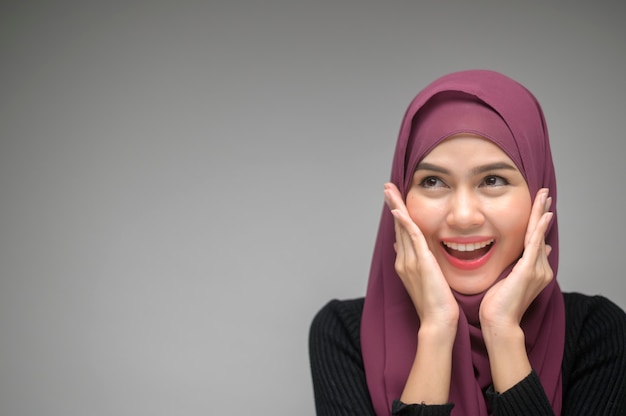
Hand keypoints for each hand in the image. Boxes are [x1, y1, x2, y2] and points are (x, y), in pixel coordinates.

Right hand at [384, 183, 458, 331]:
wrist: (437, 322)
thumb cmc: (438, 305)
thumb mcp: (426, 280)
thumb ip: (418, 264)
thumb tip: (405, 250)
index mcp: (406, 263)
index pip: (401, 233)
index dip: (398, 214)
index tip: (395, 199)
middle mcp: (404, 260)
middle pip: (397, 226)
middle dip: (392, 205)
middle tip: (387, 187)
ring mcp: (410, 261)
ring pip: (401, 228)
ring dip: (395, 206)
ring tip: (389, 190)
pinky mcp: (420, 262)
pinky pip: (411, 237)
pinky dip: (404, 222)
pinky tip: (400, 210)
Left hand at [479, 188, 553, 330]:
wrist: (498, 323)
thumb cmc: (497, 306)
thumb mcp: (508, 281)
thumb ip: (516, 267)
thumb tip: (525, 254)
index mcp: (533, 271)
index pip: (535, 240)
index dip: (537, 222)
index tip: (540, 207)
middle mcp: (540, 269)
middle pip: (539, 234)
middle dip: (541, 213)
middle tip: (544, 194)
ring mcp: (536, 270)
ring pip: (538, 236)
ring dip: (540, 215)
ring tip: (544, 198)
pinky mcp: (528, 271)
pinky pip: (534, 246)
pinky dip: (538, 230)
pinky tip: (543, 217)